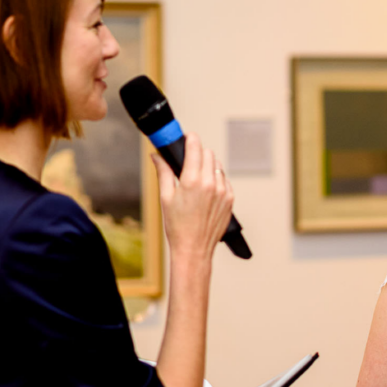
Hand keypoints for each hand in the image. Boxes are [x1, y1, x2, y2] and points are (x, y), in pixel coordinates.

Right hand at [152, 133, 233, 260]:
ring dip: (208, 166)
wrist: (194, 249)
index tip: (187, 137)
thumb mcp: (165, 197)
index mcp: (192, 180)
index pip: (195, 146)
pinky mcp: (230, 199)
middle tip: (188, 161)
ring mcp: (223, 191)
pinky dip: (216, 180)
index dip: (190, 138)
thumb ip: (163, 172)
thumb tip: (156, 156)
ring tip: (197, 180)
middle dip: (198, 153)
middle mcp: (211, 183)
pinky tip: (206, 191)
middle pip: (208, 153)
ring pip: (217, 166)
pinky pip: (224, 180)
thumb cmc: (177, 226)